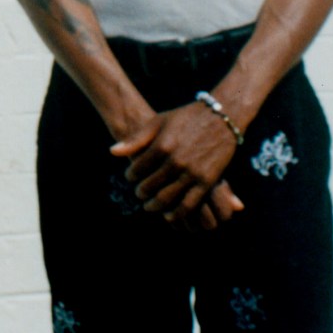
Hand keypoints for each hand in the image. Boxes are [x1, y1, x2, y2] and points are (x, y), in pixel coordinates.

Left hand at [111, 104, 242, 229]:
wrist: (220, 117)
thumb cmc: (186, 117)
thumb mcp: (158, 122)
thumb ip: (136, 139)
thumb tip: (112, 152)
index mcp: (162, 145)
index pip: (138, 169)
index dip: (130, 176)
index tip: (129, 177)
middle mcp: (176, 161)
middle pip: (150, 186)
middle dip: (141, 192)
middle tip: (138, 193)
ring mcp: (192, 173)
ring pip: (167, 198)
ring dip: (154, 205)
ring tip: (149, 205)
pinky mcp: (207, 182)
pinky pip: (189, 204)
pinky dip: (176, 213)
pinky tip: (168, 215)